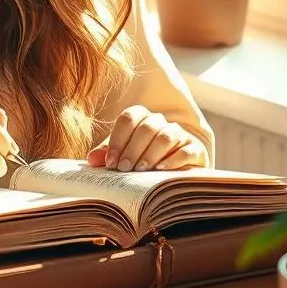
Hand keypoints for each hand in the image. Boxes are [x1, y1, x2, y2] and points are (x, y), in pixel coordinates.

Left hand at [85, 106, 208, 171]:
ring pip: (166, 136)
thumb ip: (107, 154)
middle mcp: (160, 121)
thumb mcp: (123, 154)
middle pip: (147, 127)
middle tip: (124, 169)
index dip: (118, 140)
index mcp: (141, 117)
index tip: (111, 162)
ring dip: (151, 154)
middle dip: (133, 149)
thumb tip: (92, 160)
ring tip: (140, 170)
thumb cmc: (141, 159)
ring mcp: (179, 133)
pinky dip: (173, 159)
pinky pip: (186, 150)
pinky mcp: (194, 148)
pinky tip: (161, 169)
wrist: (173, 169)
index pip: (128, 118)